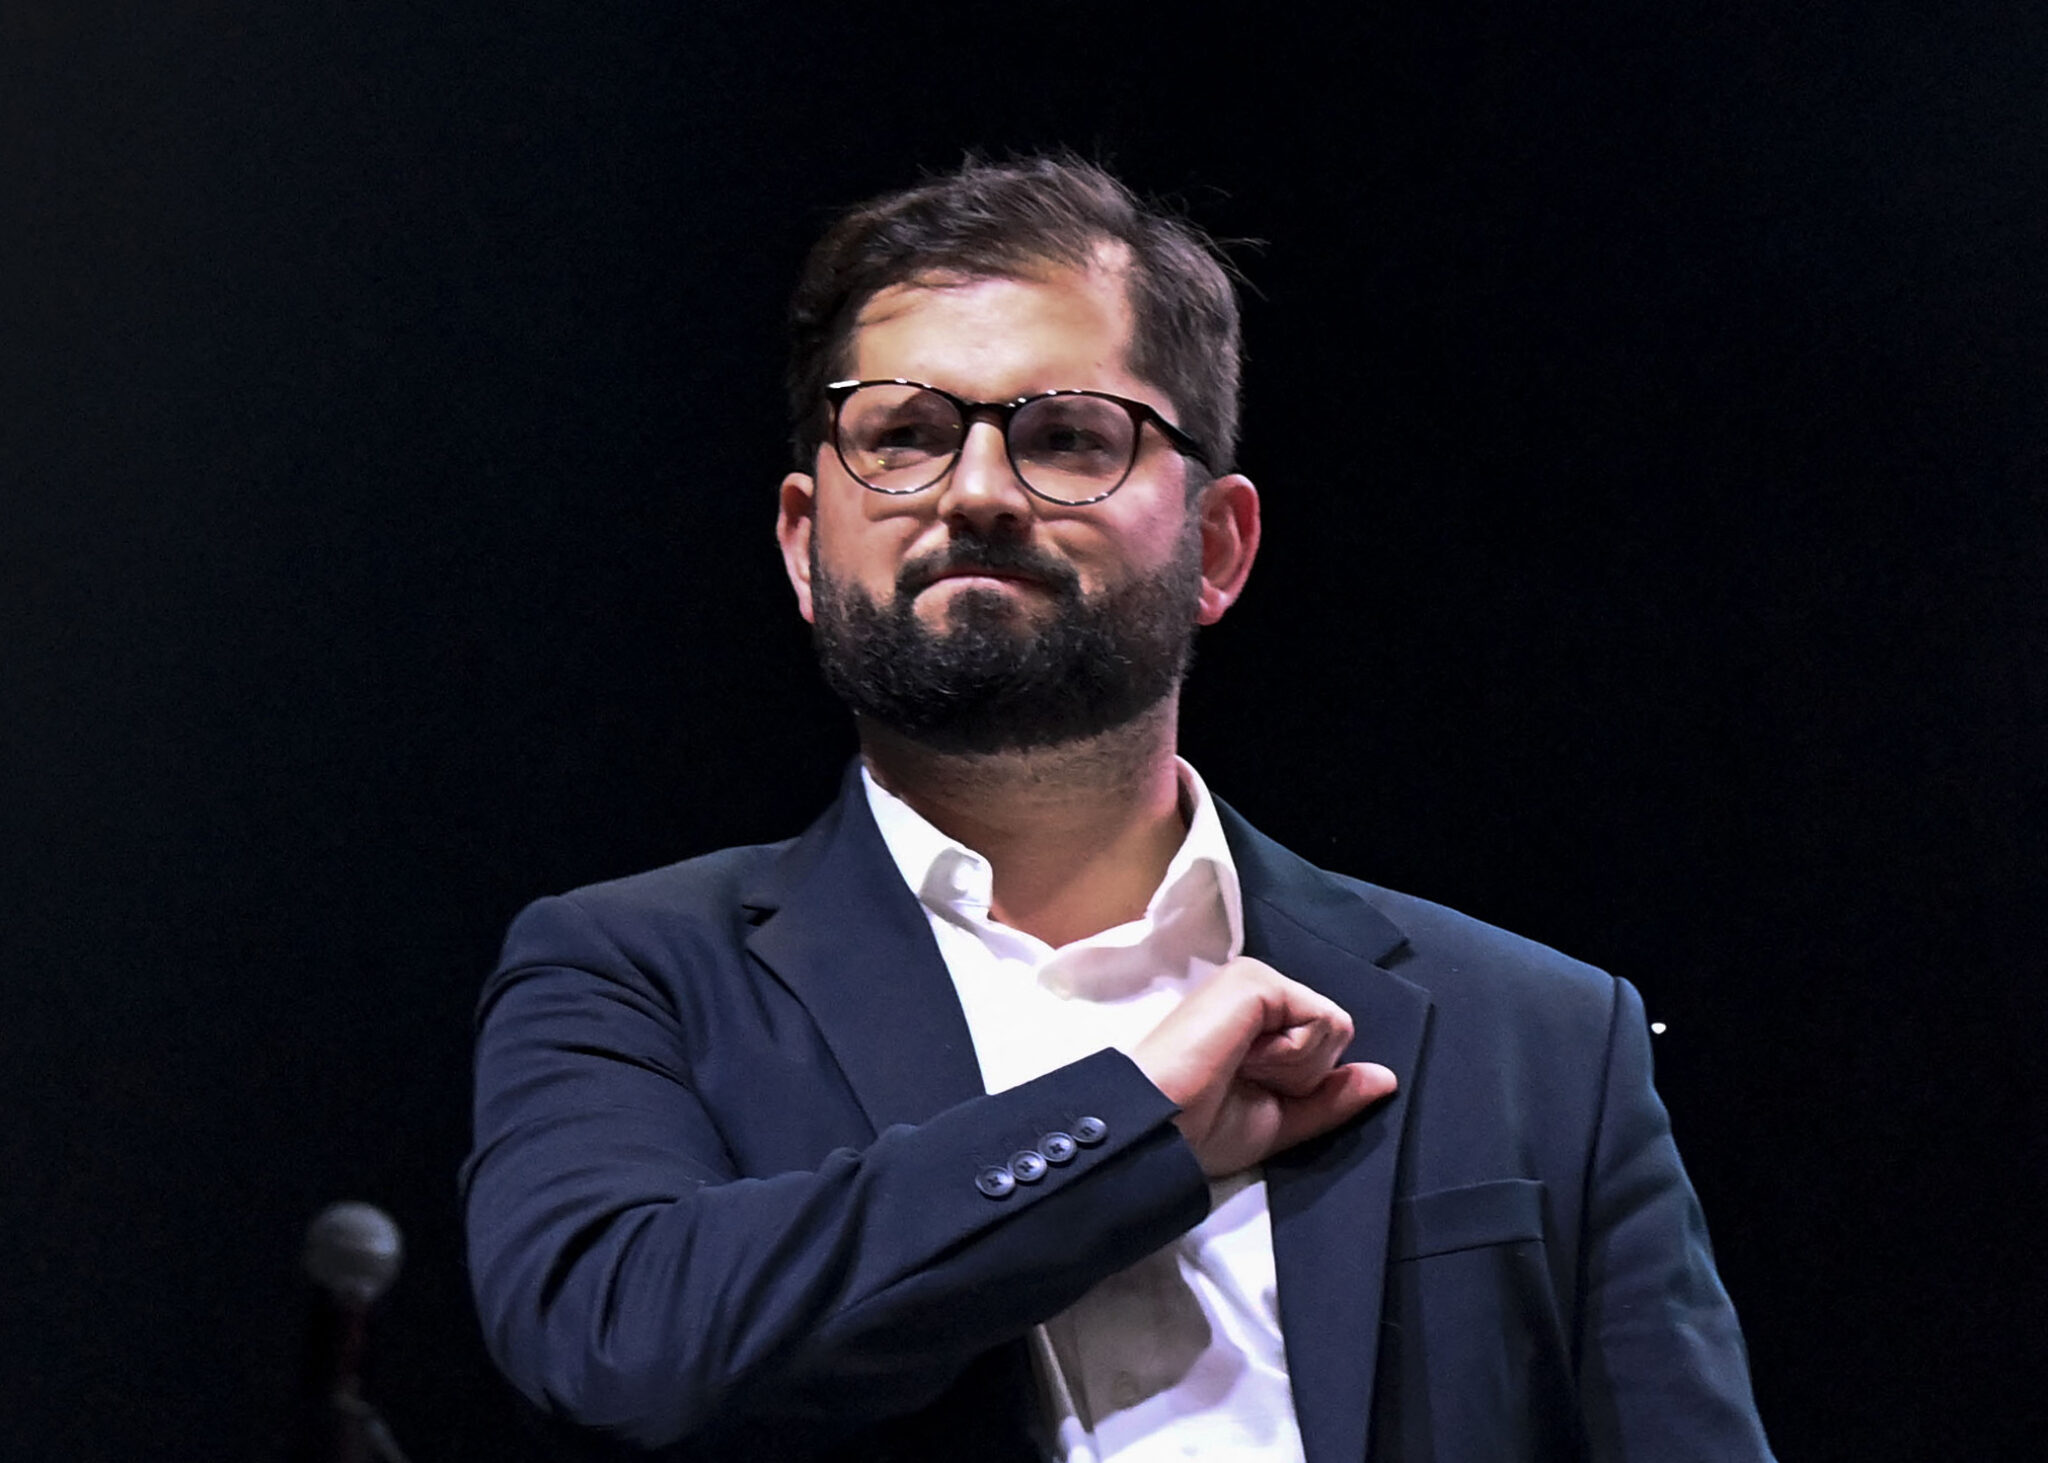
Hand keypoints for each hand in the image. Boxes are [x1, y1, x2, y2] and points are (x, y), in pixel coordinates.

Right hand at [1131, 957, 1396, 1177]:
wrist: (1161, 1129)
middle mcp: (1259, 990)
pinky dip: (1292, 1055)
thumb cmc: (1202, 1127)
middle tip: (1244, 1080)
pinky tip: (1245, 1057)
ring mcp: (1256, 979)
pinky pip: (1320, 1021)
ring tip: (1239, 1068)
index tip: (1250, 1090)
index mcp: (1260, 1019)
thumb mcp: (1282, 1119)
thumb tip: (1386, 1077)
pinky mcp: (1256, 979)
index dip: (1304, 1082)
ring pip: (1332, 1028)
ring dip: (1295, 1068)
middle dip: (1303, 1074)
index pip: (1325, 1043)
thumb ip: (1331, 1097)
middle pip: (1335, 1034)